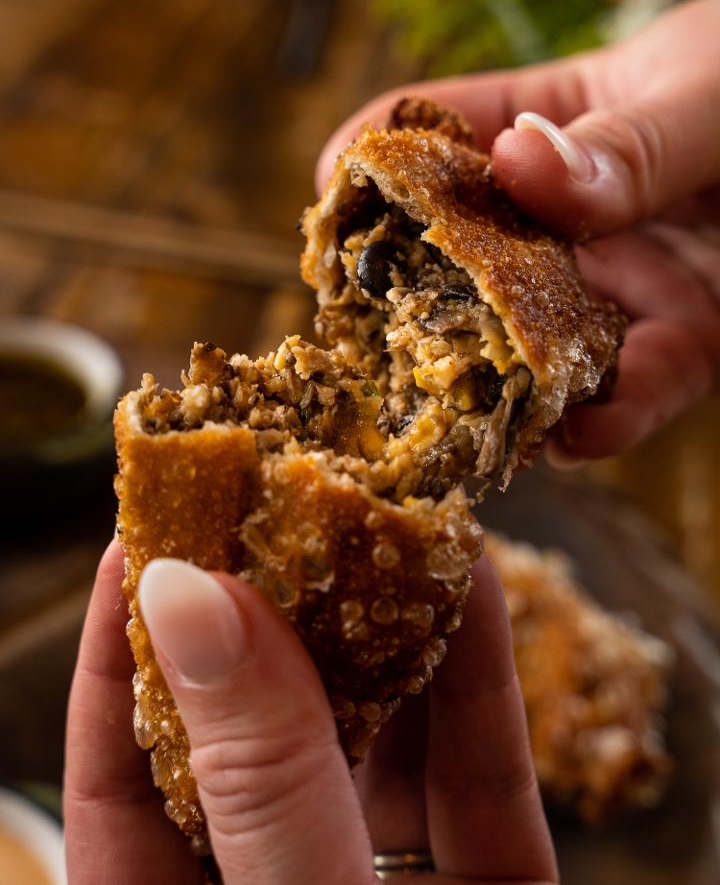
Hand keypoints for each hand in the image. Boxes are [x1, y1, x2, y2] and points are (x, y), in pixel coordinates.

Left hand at [64, 540, 556, 883]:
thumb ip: (259, 773)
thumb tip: (188, 594)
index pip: (123, 772)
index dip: (127, 649)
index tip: (143, 539)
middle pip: (258, 730)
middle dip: (277, 608)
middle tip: (277, 490)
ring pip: (377, 738)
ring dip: (389, 622)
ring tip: (384, 507)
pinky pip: (478, 775)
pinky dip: (479, 678)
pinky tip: (474, 581)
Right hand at [316, 0, 719, 462]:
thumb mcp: (704, 87)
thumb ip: (620, 141)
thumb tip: (515, 166)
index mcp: (542, 122)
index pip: (425, 138)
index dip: (369, 170)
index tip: (335, 218)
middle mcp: (565, 215)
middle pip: (462, 259)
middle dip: (417, 307)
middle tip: (382, 355)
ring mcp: (620, 281)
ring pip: (536, 342)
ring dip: (504, 383)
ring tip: (475, 416)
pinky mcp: (688, 340)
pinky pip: (638, 386)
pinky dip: (610, 417)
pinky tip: (582, 433)